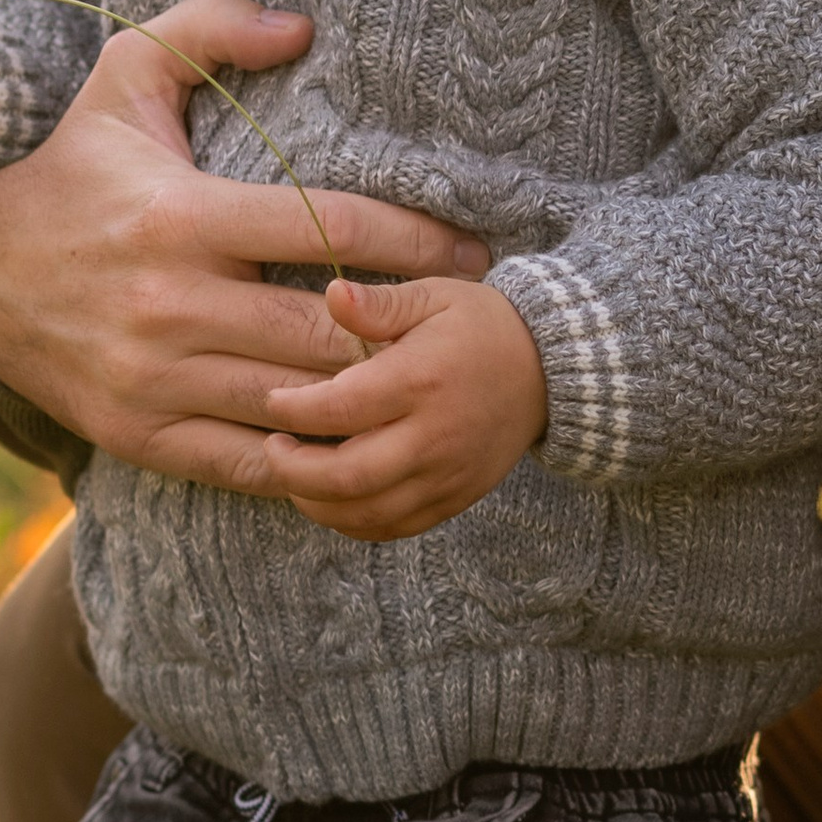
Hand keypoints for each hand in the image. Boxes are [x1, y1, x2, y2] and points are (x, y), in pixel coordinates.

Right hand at [0, 0, 491, 475]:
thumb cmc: (77, 166)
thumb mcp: (126, 74)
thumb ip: (210, 28)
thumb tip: (301, 27)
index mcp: (184, 215)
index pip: (328, 227)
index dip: (416, 239)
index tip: (472, 249)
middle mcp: (171, 302)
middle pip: (326, 330)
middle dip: (407, 330)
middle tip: (470, 325)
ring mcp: (154, 377)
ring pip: (296, 403)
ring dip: (371, 398)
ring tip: (433, 384)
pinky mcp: (139, 433)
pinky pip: (248, 462)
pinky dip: (311, 458)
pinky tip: (359, 438)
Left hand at [254, 277, 546, 538]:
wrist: (549, 370)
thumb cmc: (480, 325)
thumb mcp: (433, 296)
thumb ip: (379, 303)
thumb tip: (332, 293)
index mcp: (420, 380)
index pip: (340, 408)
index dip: (293, 410)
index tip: (274, 400)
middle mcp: (433, 436)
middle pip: (347, 476)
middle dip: (293, 470)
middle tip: (273, 447)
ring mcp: (446, 475)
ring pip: (366, 513)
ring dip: (316, 503)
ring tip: (295, 476)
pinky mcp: (454, 499)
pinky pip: (393, 528)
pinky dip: (352, 522)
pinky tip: (331, 499)